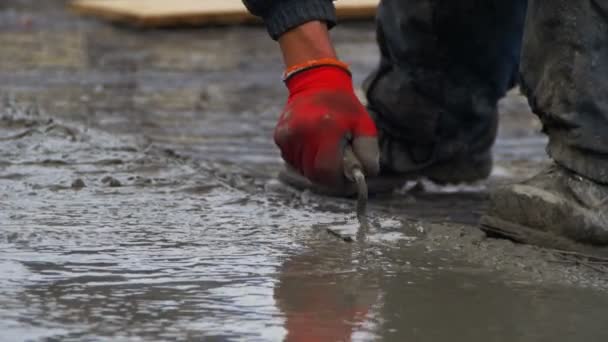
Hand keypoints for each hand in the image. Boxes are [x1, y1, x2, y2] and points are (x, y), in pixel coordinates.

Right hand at [274, 65, 379, 186]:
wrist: (317, 83)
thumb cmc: (344, 107)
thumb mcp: (364, 125)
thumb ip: (367, 152)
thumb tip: (365, 175)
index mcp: (325, 128)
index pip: (326, 170)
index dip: (337, 180)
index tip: (346, 178)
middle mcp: (302, 132)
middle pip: (313, 173)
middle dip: (328, 176)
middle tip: (338, 165)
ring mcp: (287, 135)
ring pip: (302, 169)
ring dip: (316, 168)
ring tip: (326, 150)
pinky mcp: (280, 137)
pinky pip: (293, 161)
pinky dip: (305, 160)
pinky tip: (314, 145)